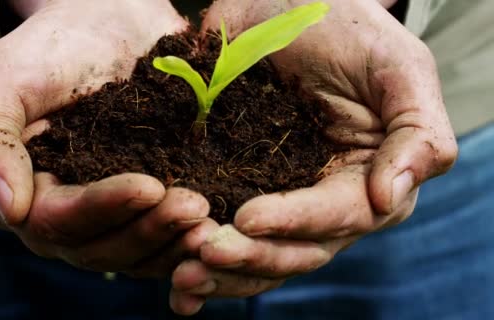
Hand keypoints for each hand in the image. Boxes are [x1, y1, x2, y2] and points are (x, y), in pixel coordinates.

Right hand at [0, 0, 207, 275]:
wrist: (107, 25)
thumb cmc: (54, 46)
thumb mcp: (6, 77)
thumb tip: (6, 206)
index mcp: (21, 191)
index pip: (55, 221)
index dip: (101, 209)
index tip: (148, 186)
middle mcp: (60, 216)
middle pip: (98, 248)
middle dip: (147, 228)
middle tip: (195, 205)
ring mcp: (104, 218)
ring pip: (134, 253)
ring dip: (173, 243)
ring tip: (211, 220)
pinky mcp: (141, 211)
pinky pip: (161, 241)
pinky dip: (187, 240)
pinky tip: (218, 224)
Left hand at [169, 0, 457, 314]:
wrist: (287, 3)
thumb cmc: (348, 29)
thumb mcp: (395, 69)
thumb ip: (416, 133)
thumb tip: (391, 197)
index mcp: (366, 179)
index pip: (337, 215)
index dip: (294, 221)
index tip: (248, 218)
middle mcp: (321, 200)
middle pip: (292, 248)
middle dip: (249, 256)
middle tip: (201, 255)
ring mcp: (276, 197)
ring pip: (254, 253)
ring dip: (218, 273)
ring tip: (180, 277)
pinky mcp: (233, 185)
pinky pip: (219, 230)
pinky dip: (196, 257)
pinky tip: (169, 283)